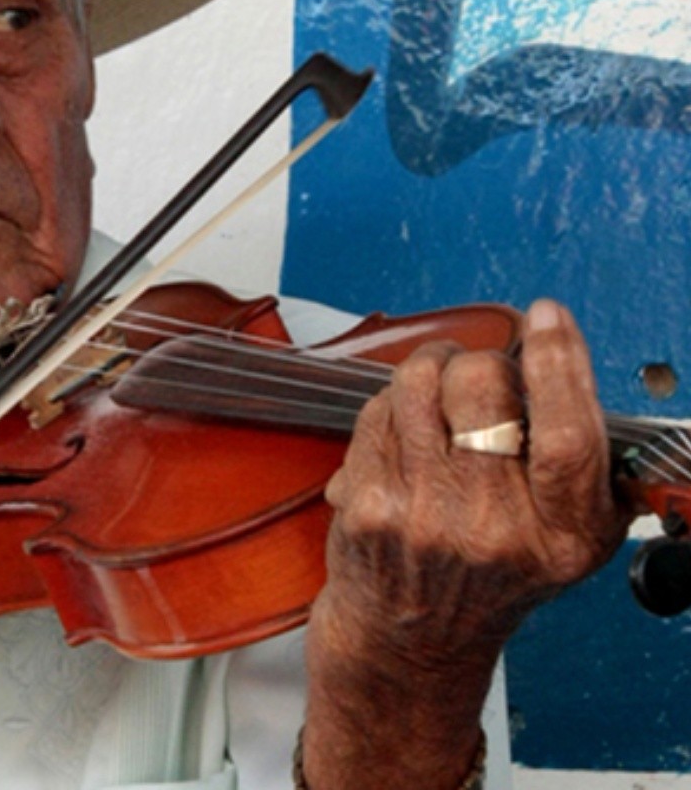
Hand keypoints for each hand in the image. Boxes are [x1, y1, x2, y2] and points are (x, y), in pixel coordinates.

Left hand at [301, 299, 629, 789]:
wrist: (410, 638)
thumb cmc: (489, 574)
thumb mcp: (565, 541)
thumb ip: (586, 468)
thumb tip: (568, 363)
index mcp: (560, 535)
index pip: (567, 433)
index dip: (560, 362)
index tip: (549, 318)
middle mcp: (493, 529)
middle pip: (483, 387)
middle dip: (481, 362)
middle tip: (481, 377)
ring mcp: (423, 516)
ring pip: (420, 382)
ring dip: (431, 367)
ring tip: (440, 391)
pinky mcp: (369, 504)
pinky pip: (380, 408)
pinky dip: (393, 404)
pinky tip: (406, 431)